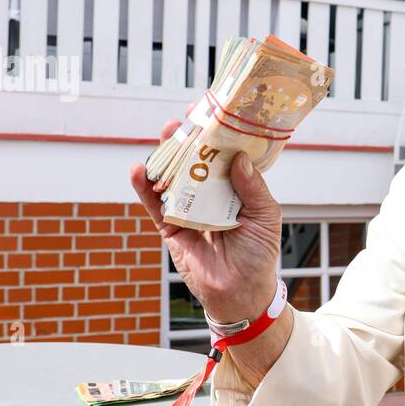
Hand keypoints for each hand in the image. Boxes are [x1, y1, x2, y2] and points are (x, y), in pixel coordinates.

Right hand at [129, 111, 282, 321]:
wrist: (241, 293)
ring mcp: (188, 208)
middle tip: (184, 120)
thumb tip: (238, 159)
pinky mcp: (170, 226)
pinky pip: (153, 203)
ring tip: (165, 136)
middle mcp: (210, 194)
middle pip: (194, 160)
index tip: (213, 112)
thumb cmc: (259, 254)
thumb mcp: (266, 217)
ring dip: (165, 155)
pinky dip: (144, 186)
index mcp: (235, 188)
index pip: (224, 155)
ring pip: (172, 176)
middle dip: (188, 138)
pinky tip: (139, 170)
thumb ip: (253, 188)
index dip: (218, 134)